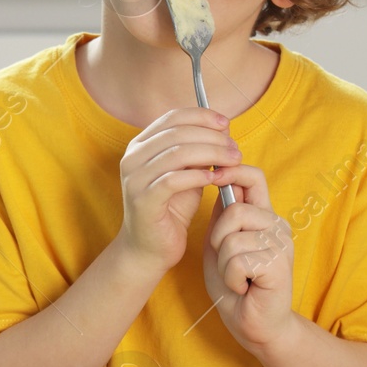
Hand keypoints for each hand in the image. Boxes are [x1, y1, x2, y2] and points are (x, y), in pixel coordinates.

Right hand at [116, 107, 240, 272]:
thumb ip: (199, 151)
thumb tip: (223, 128)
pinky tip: (216, 179)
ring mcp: (134, 179)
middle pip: (177, 133)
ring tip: (233, 161)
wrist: (150, 249)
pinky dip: (198, 176)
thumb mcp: (188, 173)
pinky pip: (174, 180)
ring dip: (211, 154)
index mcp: (140, 145)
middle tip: (235, 148)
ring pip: (177, 153)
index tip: (225, 124)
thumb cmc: (171, 209)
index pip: (172, 117)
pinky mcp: (142, 200)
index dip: (202, 117)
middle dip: (212, 137)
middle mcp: (132, 157)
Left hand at [201, 163, 296, 352]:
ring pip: (232, 238)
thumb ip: (220, 218)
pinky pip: (238, 261)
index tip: (211, 175)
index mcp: (262, 216)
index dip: (231, 171)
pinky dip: (232, 278)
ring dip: (224, 264)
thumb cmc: (234, 285)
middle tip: (227, 261)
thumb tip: (215, 180)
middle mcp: (276, 225)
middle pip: (235, 209)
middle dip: (218, 237)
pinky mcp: (279, 264)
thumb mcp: (219, 246)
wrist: (253, 324)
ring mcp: (281, 244)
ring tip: (237, 277)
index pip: (254, 177)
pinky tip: (244, 287)